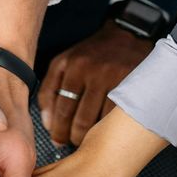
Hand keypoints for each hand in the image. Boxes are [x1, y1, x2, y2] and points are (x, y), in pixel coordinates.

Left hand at [38, 22, 154, 145]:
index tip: (57, 137)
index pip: (56, 105)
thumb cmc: (95, 53)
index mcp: (67, 63)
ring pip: (93, 119)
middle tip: (72, 142)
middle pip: (73, 116)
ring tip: (88, 139)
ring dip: (88, 136)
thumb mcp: (66, 62)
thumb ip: (51, 90)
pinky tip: (105, 130)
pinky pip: (112, 116)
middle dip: (70, 136)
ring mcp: (108, 75)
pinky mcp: (128, 82)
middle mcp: (86, 68)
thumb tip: (48, 124)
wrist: (129, 33)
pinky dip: (107, 128)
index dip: (55, 128)